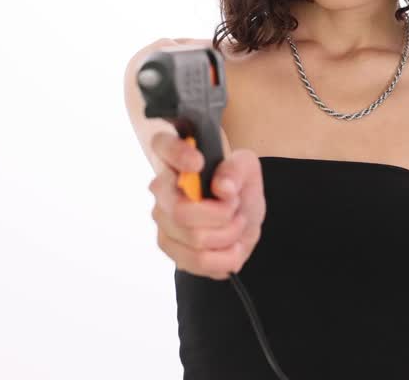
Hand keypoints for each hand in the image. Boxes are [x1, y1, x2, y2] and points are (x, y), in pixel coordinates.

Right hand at [147, 130, 265, 280]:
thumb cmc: (236, 186)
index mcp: (176, 158)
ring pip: (196, 239)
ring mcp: (162, 221)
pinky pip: (199, 261)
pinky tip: (230, 245)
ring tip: (235, 225)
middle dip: (221, 215)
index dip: (177, 155)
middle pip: (181, 212)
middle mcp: (161, 190)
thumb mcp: (247, 169)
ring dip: (229, 235)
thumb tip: (223, 186)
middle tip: (234, 208)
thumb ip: (237, 169)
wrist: (240, 215)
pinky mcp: (170, 248)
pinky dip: (226, 257)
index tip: (198, 163)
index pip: (163, 146)